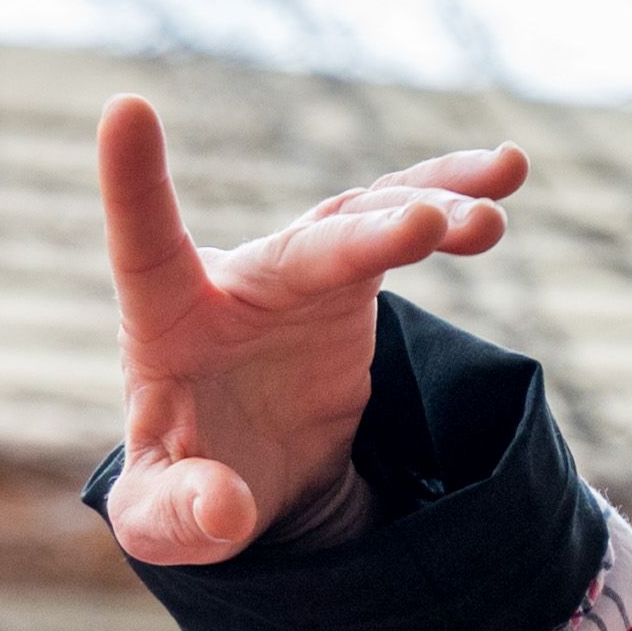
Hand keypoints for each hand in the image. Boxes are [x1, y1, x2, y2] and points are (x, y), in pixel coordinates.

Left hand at [95, 94, 525, 566]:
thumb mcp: (161, 522)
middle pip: (302, 248)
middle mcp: (235, 284)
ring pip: (364, 222)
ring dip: (425, 209)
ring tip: (489, 214)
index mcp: (166, 326)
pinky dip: (451, 201)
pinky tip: (506, 177)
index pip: (143, 247)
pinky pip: (404, 225)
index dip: (134, 183)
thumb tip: (225, 510)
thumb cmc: (183, 489)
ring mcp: (297, 275)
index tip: (125, 108)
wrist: (243, 479)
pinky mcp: (350, 281)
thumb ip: (178, 516)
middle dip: (362, 237)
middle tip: (425, 228)